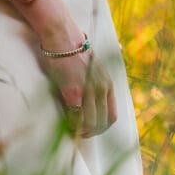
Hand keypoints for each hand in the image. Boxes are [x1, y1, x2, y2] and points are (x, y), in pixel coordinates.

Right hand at [27, 0, 114, 134]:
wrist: (63, 39)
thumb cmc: (74, 53)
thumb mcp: (94, 69)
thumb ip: (97, 84)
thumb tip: (95, 100)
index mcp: (108, 84)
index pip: (112, 115)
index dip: (103, 127)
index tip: (93, 130)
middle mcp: (102, 89)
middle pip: (103, 122)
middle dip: (93, 132)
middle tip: (82, 135)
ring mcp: (88, 91)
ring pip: (90, 123)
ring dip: (82, 132)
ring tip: (74, 132)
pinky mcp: (73, 92)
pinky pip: (75, 116)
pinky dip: (71, 124)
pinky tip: (66, 124)